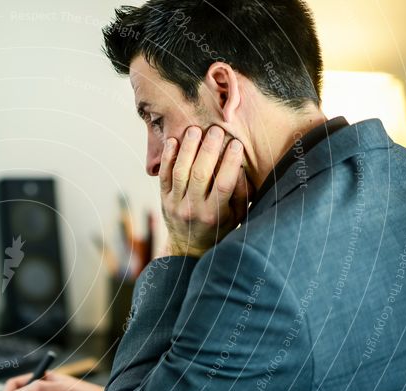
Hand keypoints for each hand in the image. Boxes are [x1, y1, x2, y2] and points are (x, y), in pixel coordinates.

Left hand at [159, 125, 249, 257]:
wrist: (189, 246)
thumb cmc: (219, 226)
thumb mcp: (237, 216)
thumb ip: (242, 194)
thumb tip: (242, 167)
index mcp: (215, 214)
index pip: (223, 184)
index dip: (230, 163)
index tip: (237, 144)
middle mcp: (194, 209)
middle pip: (200, 174)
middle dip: (208, 150)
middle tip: (216, 130)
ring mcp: (176, 204)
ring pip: (180, 172)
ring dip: (187, 149)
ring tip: (195, 129)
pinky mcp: (164, 199)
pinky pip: (164, 176)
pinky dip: (167, 158)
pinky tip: (173, 141)